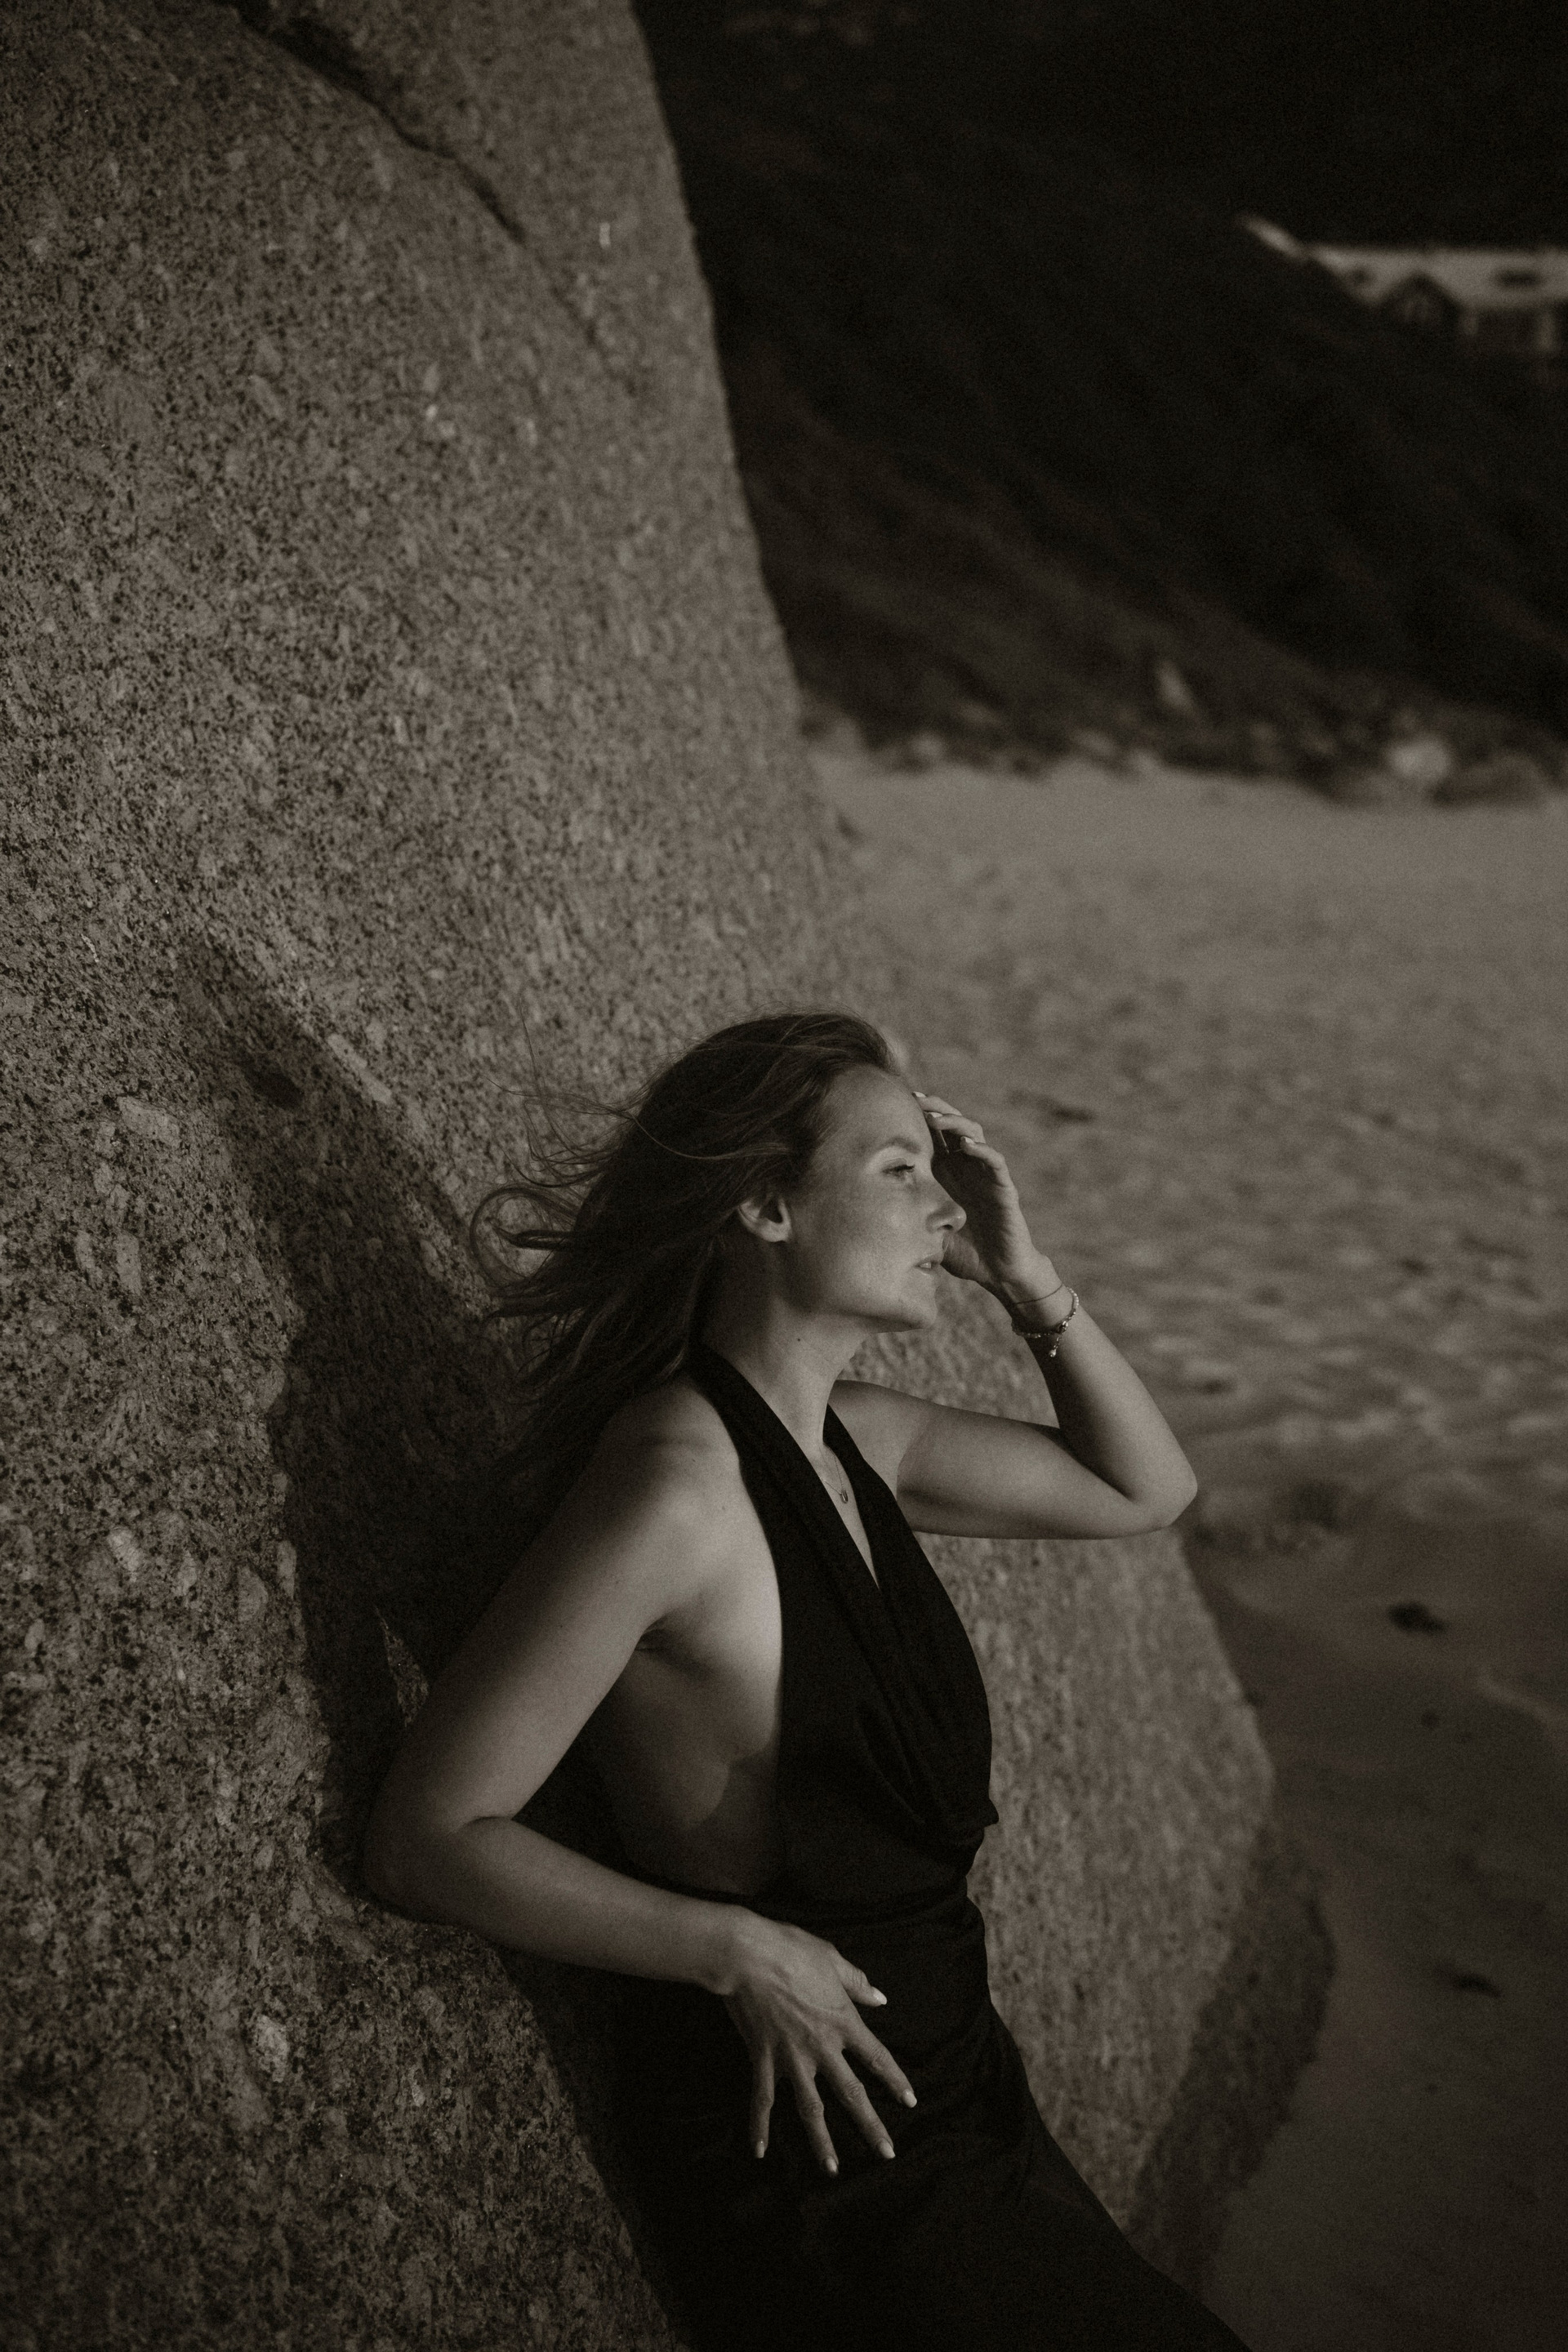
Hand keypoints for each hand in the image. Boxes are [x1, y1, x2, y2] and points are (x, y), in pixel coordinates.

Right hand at [716, 1912, 915, 2173]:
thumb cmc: (790, 1949)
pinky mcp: (763, 2059)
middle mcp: (822, 2046)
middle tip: (887, 2153)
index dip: (895, 2079)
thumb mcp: (832, 1958)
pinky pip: (763, 2099)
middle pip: (851, 2093)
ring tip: (832, 2169)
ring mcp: (792, 2057)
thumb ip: (857, 1983)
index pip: (876, 2057)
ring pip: (810, 2108)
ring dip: (821, 2141)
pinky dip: (760, 2125)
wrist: (747, 1955)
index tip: (910, 2100)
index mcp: (843, 2020)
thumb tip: (880, 1999)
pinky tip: (759, 2151)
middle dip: (870, 2125)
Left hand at [913, 1093, 1057, 1303]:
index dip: (916, 1118)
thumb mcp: (925, 1230)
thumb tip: (862, 1216)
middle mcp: (966, 1167)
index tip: (894, 1102)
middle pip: (951, 1126)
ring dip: (955, 1123)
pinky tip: (967, 1145)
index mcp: (946, 1172)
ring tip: (936, 1116)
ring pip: (974, 1135)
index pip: (931, 1136)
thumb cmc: (963, 1251)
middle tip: (914, 1098)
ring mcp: (985, 1174)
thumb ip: (904, 1218)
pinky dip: (982, 1151)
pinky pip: (995, 1163)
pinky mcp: (1004, 1188)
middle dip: (934, 1109)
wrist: (999, 1272)